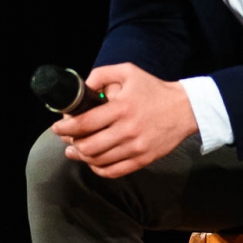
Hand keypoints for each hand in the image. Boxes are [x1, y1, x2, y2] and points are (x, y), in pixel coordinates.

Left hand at [49, 62, 197, 178]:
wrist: (185, 109)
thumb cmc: (153, 89)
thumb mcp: (127, 71)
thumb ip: (101, 74)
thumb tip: (83, 87)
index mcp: (121, 108)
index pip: (84, 123)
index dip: (65, 127)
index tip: (57, 126)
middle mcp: (127, 130)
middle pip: (88, 146)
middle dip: (71, 143)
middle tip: (65, 138)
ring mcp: (136, 147)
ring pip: (99, 160)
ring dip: (82, 156)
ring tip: (74, 150)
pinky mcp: (144, 160)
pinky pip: (115, 171)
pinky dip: (99, 169)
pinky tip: (93, 162)